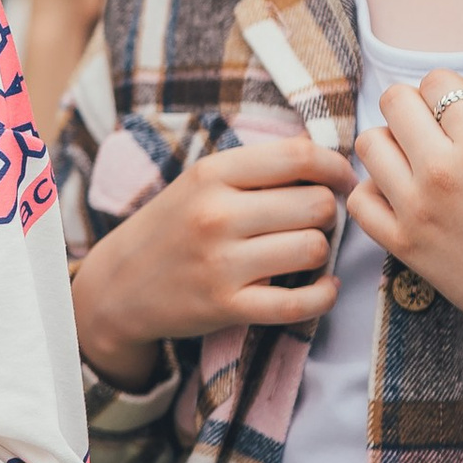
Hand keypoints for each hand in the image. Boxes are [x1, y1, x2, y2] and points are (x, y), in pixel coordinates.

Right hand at [74, 130, 354, 392]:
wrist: (119, 284)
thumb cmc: (174, 226)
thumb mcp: (202, 182)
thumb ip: (258, 169)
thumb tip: (332, 164)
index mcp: (212, 174)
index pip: (299, 156)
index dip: (336, 167)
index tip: (343, 181)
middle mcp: (216, 214)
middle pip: (316, 204)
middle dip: (327, 213)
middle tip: (313, 222)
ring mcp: (221, 263)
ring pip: (314, 249)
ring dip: (321, 253)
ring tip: (305, 253)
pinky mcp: (227, 306)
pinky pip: (300, 303)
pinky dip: (324, 295)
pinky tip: (322, 287)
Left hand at [349, 77, 462, 387]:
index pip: (438, 81)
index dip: (450, 92)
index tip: (460, 112)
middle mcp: (443, 171)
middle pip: (394, 101)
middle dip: (414, 108)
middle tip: (433, 130)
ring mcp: (415, 208)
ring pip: (370, 143)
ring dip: (390, 145)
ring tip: (415, 162)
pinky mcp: (400, 244)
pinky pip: (360, 198)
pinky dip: (375, 191)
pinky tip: (401, 196)